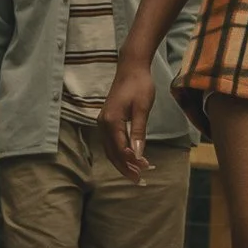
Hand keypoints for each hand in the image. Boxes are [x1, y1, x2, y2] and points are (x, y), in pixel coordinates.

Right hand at [101, 55, 155, 180]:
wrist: (131, 67)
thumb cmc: (140, 85)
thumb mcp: (142, 108)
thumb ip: (139, 131)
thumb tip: (138, 154)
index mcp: (111, 121)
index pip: (120, 149)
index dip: (131, 162)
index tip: (144, 170)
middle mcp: (102, 124)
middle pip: (112, 153)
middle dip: (125, 167)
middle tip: (139, 180)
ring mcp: (103, 122)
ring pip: (110, 149)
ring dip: (122, 162)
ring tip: (136, 172)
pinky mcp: (106, 120)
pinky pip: (111, 142)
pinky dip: (120, 152)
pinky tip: (130, 157)